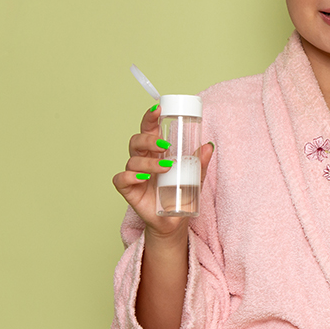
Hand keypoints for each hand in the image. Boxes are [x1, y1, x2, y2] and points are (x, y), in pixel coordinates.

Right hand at [112, 105, 214, 237]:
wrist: (175, 220)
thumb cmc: (181, 194)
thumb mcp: (195, 177)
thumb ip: (199, 162)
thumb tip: (208, 146)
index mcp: (155, 152)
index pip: (149, 129)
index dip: (150, 118)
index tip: (158, 109)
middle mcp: (142, 160)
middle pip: (136, 141)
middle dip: (149, 139)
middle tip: (165, 145)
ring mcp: (134, 175)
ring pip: (132, 160)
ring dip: (148, 162)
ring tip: (165, 168)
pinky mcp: (128, 190)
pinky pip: (121, 179)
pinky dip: (130, 176)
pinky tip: (143, 178)